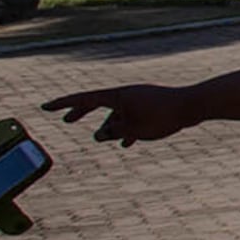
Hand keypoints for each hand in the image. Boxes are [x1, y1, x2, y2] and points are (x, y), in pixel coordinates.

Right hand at [50, 84, 200, 147]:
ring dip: (111, 127)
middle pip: (97, 103)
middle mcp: (126, 95)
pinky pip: (133, 118)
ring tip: (107, 139)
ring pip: (118, 114)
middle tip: (68, 121)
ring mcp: (139, 100)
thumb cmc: (162, 116)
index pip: (84, 99)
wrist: (193, 106)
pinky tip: (128, 144)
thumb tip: (99, 136)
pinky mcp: (151, 106)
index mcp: (117, 96)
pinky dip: (127, 129)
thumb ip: (113, 133)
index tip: (45, 107)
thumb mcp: (132, 129)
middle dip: (83, 112)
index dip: (64, 104)